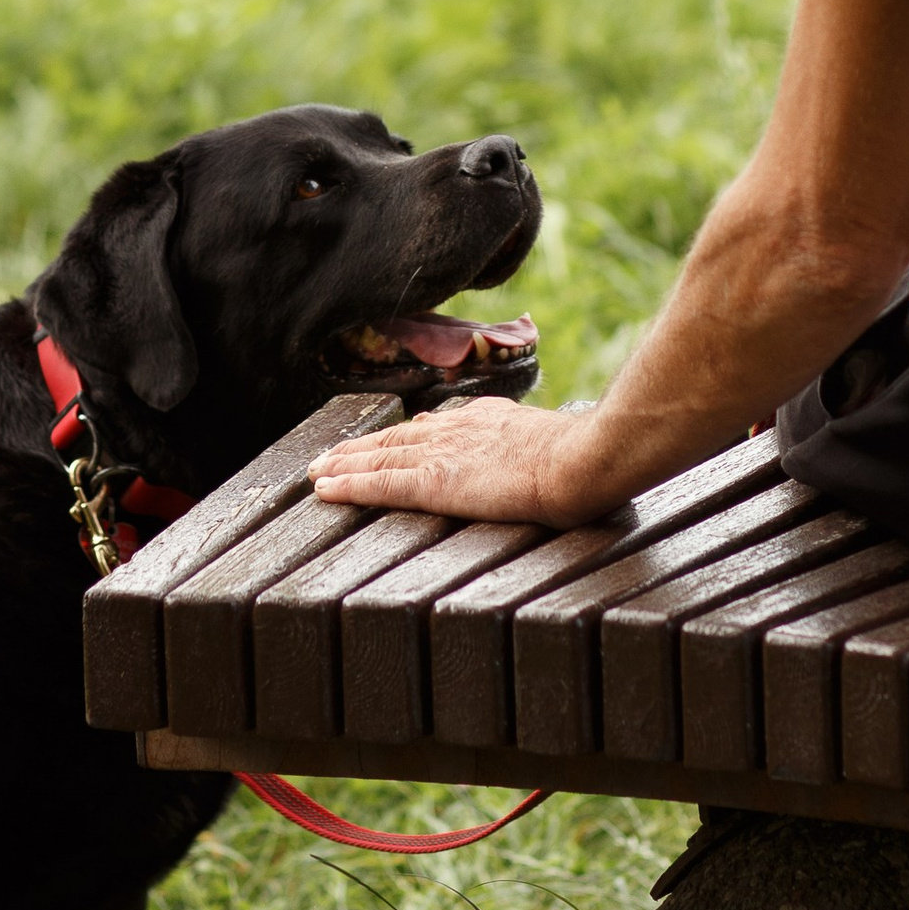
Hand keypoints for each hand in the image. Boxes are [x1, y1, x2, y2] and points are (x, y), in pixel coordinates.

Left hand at [310, 395, 622, 525]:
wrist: (587, 458)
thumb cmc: (591, 456)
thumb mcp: (561, 439)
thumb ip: (539, 443)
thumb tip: (540, 451)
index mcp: (491, 419)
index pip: (437, 426)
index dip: (406, 435)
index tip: (387, 439)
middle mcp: (460, 430)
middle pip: (398, 438)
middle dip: (362, 447)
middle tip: (331, 456)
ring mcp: (445, 455)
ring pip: (380, 457)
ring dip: (345, 465)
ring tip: (317, 472)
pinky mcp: (435, 483)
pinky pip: (380, 485)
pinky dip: (349, 485)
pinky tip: (325, 489)